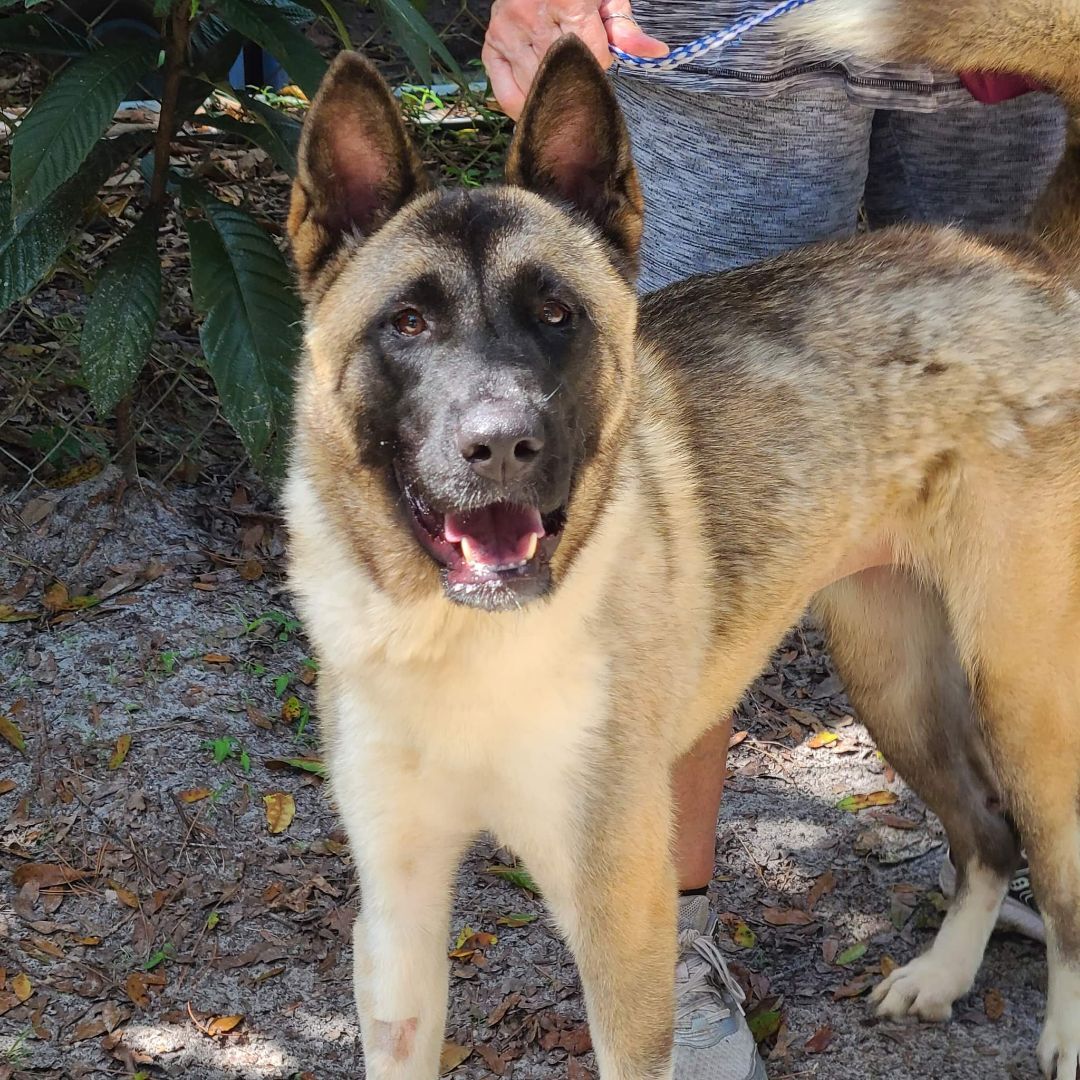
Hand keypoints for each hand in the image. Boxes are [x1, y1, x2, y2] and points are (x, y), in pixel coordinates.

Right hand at [483, 0, 668, 119]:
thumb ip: (625, 28)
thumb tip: (656, 53)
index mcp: (565, 0)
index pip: (590, 57)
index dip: (599, 62)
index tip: (598, 56)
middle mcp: (530, 17)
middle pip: (563, 75)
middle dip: (576, 79)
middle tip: (580, 71)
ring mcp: (507, 33)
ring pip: (537, 88)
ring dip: (552, 94)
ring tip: (561, 82)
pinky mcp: (492, 47)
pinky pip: (506, 94)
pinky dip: (523, 104)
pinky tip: (538, 101)